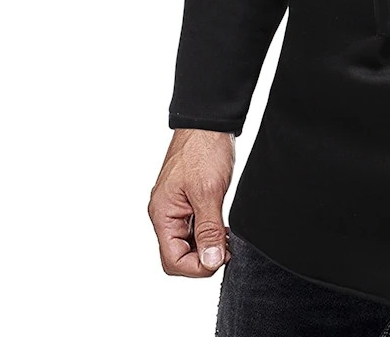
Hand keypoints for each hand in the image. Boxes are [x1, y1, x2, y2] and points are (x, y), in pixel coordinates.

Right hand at [147, 128, 235, 276]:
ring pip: (187, 241)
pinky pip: (193, 226)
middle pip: (178, 254)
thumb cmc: (203, 149)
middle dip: (202, 257)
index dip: (197, 267)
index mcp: (162, 214)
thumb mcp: (209, 192)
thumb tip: (210, 261)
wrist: (208, 123)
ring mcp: (175, 206)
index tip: (221, 259)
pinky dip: (208, 231)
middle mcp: (165, 213)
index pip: (172, 259)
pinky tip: (223, 228)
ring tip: (228, 239)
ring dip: (207, 244)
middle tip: (228, 249)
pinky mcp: (187, 199)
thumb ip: (209, 229)